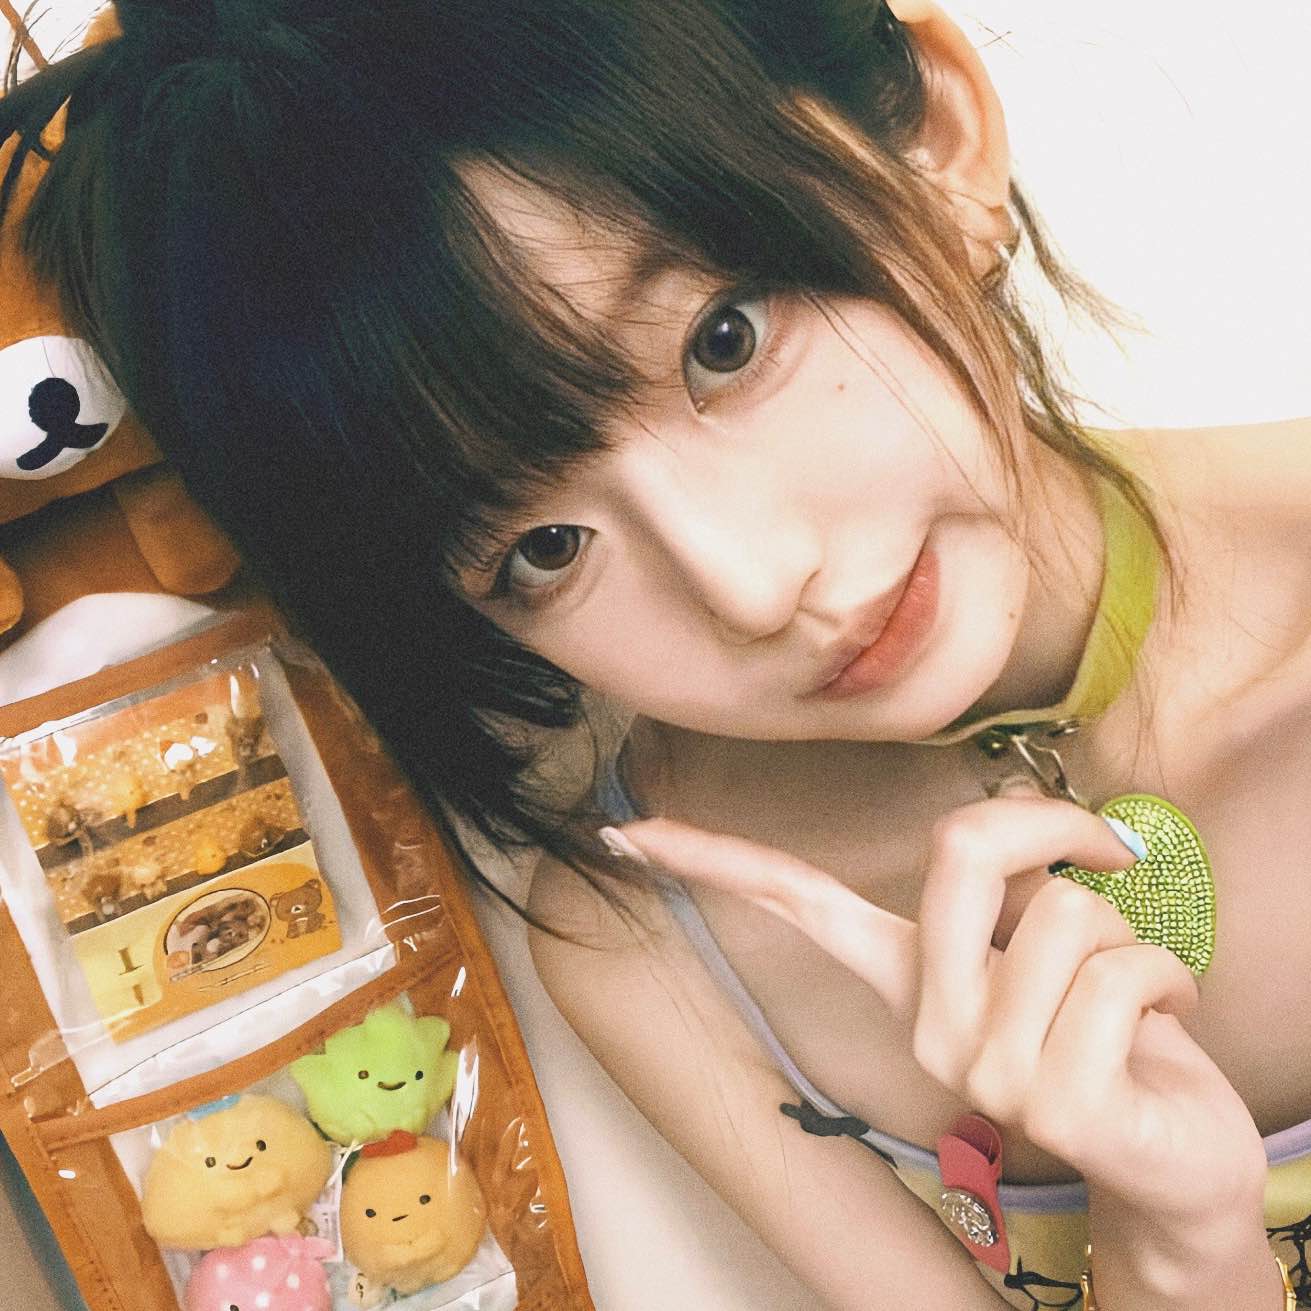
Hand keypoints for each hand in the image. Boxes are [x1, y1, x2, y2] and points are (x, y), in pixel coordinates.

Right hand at [609, 795, 1265, 1223]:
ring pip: (1070, 913)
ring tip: (1132, 1004)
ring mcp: (980, 1072)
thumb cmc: (1107, 1033)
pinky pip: (1126, 976)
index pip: (796, 904)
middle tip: (1102, 849)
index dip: (712, 859)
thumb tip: (1058, 842)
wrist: (1174, 1157)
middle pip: (961, 847)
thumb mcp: (1049, 951)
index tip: (627, 832)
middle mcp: (926, 1028)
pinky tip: (1160, 1039)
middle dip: (1049, 823)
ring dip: (1136, 942)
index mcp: (910, 983)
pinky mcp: (1054, 1104)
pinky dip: (1173, 985)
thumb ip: (1019, 899)